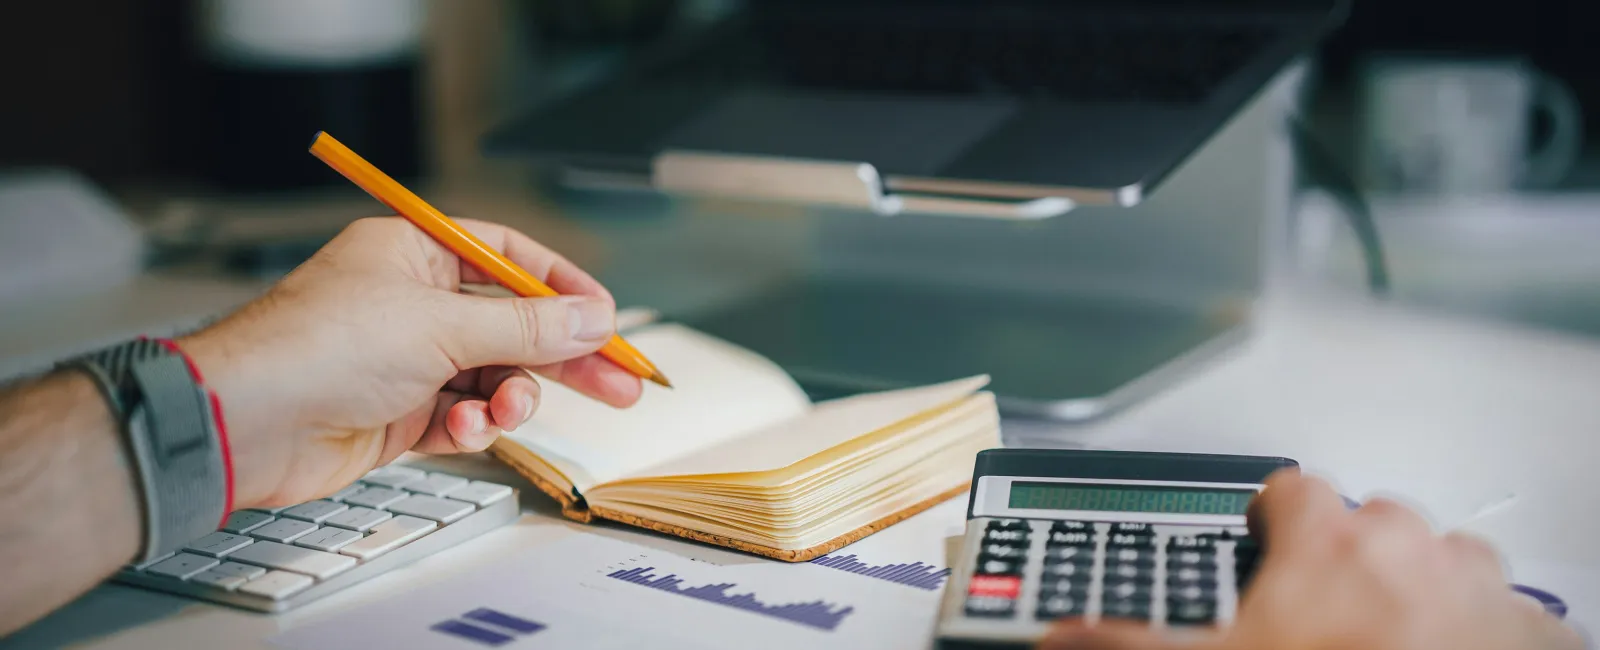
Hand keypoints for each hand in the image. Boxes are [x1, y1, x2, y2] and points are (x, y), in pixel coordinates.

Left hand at [177, 217, 642, 508]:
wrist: (246, 421)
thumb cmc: (318, 347)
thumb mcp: (441, 325)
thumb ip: (526, 326)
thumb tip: (592, 319)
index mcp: (415, 253)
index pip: (510, 257)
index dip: (563, 287)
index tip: (608, 319)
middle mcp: (412, 302)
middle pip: (513, 324)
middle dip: (564, 357)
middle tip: (621, 384)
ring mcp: (406, 360)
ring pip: (492, 377)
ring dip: (509, 398)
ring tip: (506, 412)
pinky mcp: (398, 413)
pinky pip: (461, 418)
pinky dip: (471, 428)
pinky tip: (464, 433)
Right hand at [1039, 470, 1581, 649]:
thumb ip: (1133, 642)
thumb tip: (1061, 636)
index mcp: (1327, 544)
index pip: (1289, 488)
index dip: (1271, 518)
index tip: (1264, 546)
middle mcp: (1409, 546)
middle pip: (1372, 523)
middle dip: (1351, 562)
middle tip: (1324, 622)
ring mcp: (1477, 584)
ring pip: (1446, 562)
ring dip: (1422, 592)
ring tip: (1391, 641)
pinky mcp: (1534, 630)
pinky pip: (1508, 611)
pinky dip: (1485, 632)